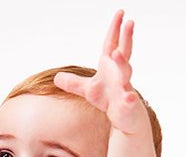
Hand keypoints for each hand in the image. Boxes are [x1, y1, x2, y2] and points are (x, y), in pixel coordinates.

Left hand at [53, 10, 146, 135]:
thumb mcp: (88, 90)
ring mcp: (125, 87)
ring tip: (117, 53)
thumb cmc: (109, 99)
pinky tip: (129, 97)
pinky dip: (129, 98)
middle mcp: (120, 73)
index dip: (115, 29)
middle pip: (124, 53)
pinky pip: (129, 100)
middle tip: (129, 22)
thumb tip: (56, 78)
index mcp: (111, 66)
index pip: (112, 44)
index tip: (120, 12)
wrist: (124, 117)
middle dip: (126, 38)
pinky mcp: (128, 103)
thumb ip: (73, 83)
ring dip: (122, 63)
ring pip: (126, 73)